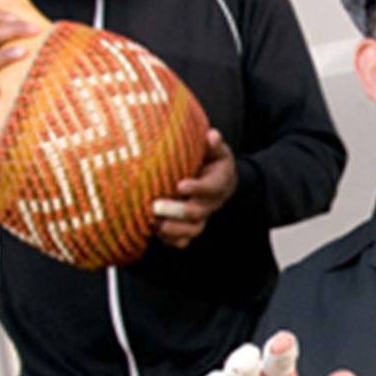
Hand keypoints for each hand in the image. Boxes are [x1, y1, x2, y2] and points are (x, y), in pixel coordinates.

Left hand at [152, 128, 238, 246]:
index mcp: (219, 182)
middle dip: (178, 211)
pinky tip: (156, 231)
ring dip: (174, 229)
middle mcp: (211, 203)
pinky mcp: (190, 226)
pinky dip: (171, 240)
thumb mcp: (215, 149)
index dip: (197, 189)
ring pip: (192, 230)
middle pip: (198, 212)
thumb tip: (212, 135)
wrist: (216, 179)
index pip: (211, 188)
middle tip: (156, 206)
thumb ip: (213, 143)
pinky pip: (183, 240)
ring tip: (155, 224)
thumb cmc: (210, 159)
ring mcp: (201, 217)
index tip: (180, 185)